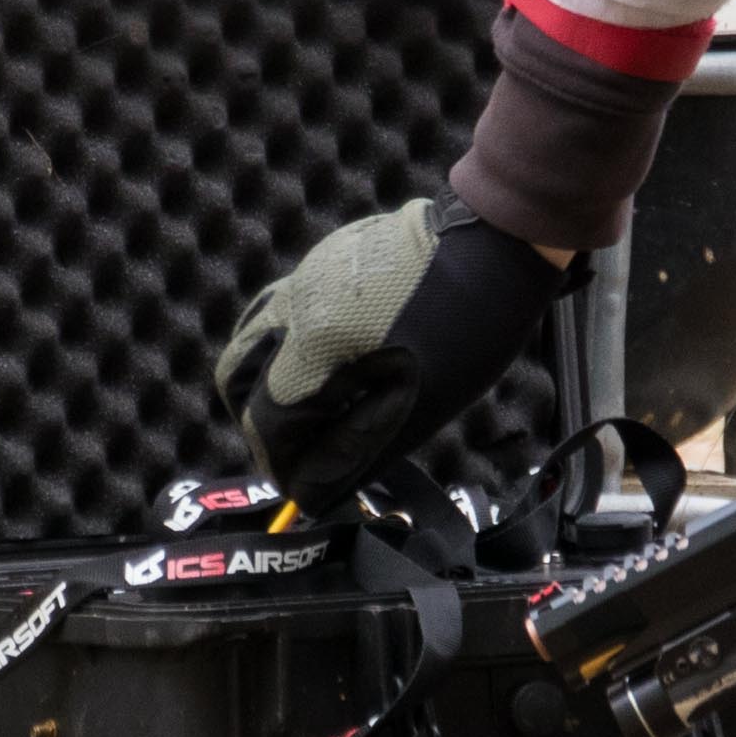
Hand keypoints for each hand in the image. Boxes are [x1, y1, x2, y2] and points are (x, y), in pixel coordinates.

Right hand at [211, 198, 568, 502]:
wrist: (499, 243)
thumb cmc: (474, 328)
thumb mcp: (421, 409)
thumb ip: (357, 454)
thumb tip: (311, 493)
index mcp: (318, 345)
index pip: (267, 424)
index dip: (281, 468)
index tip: (304, 490)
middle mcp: (295, 306)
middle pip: (236, 379)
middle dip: (261, 424)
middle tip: (301, 453)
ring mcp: (303, 275)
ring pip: (250, 339)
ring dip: (267, 382)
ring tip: (312, 410)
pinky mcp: (319, 261)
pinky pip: (279, 311)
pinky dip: (288, 348)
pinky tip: (331, 364)